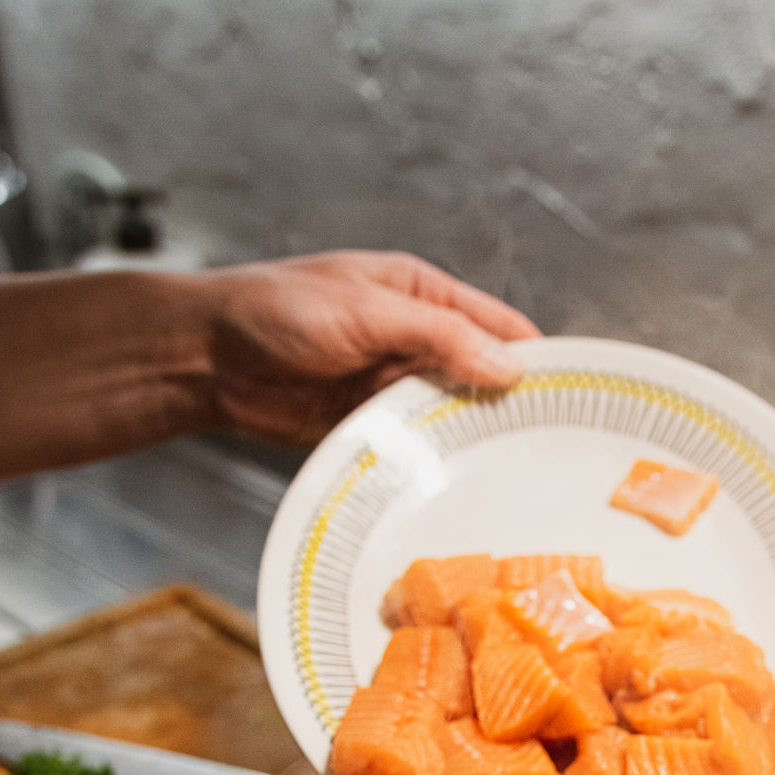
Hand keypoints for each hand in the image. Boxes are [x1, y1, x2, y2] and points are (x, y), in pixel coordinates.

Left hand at [203, 250, 539, 446]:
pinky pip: (410, 447)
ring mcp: (389, 388)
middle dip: (506, 406)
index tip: (570, 393)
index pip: (497, 325)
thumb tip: (508, 366)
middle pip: (479, 377)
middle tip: (546, 446)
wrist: (204, 358)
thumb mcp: (368, 311)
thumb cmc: (275, 311)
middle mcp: (412, 341)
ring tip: (504, 470)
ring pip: (447, 417)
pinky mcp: (366, 429)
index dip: (535, 357)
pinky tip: (449, 480)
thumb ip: (439, 336)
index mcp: (420, 294)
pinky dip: (428, 462)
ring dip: (466, 439)